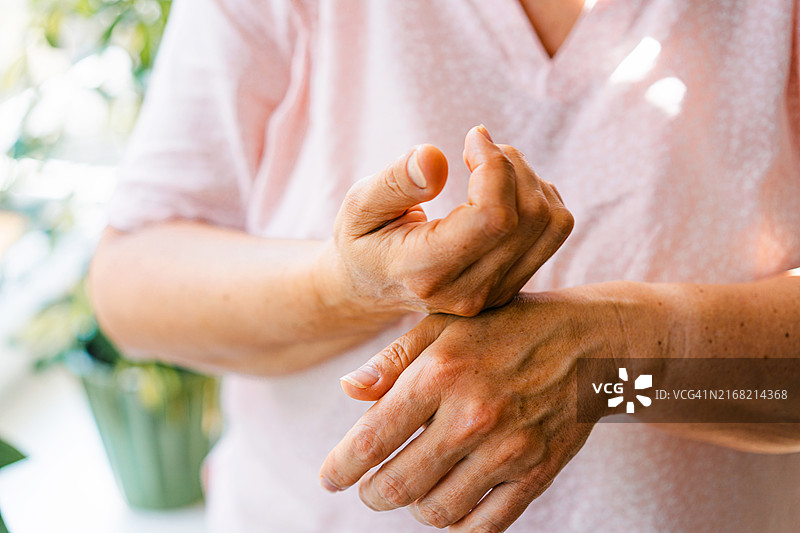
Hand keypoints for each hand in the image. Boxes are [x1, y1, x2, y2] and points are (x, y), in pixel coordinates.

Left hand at [320, 283, 671, 530]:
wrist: (590, 341)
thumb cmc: (506, 327)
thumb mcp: (445, 323)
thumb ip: (392, 359)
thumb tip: (347, 391)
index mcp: (440, 374)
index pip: (372, 439)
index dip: (341, 466)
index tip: (329, 476)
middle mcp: (471, 416)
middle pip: (397, 485)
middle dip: (371, 493)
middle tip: (368, 487)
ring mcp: (508, 450)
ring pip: (437, 512)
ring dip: (413, 508)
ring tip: (411, 490)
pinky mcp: (537, 474)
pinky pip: (486, 525)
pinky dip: (457, 525)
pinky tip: (449, 504)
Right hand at [327, 125, 572, 317]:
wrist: (370, 287)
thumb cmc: (363, 240)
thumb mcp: (360, 206)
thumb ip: (393, 182)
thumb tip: (435, 157)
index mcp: (426, 272)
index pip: (494, 217)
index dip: (494, 166)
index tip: (473, 137)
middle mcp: (468, 291)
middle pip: (529, 216)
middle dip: (511, 164)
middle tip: (479, 145)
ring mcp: (495, 294)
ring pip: (551, 224)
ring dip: (530, 178)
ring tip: (491, 166)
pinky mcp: (511, 286)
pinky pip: (553, 233)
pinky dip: (541, 197)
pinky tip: (504, 189)